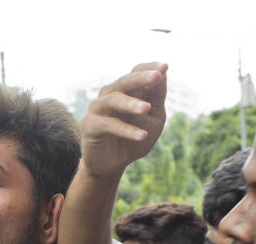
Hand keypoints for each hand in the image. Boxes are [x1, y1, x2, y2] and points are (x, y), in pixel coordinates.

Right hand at [79, 62, 167, 177]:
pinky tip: (141, 136)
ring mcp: (98, 108)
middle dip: (141, 78)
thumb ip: (157, 97)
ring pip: (113, 100)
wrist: (111, 165)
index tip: (165, 67)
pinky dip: (125, 130)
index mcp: (126, 90)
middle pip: (124, 81)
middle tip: (157, 76)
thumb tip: (163, 73)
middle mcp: (110, 94)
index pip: (136, 72)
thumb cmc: (134, 138)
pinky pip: (108, 124)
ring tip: (146, 109)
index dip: (149, 68)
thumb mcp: (153, 118)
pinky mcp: (90, 125)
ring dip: (131, 104)